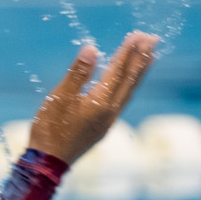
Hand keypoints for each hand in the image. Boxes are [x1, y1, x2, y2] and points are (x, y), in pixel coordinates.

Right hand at [27, 32, 158, 165]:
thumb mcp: (59, 98)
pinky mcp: (103, 127)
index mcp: (100, 103)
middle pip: (130, 81)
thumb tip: (92, 49)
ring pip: (129, 91)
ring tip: (149, 56)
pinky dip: (129, 85)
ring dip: (139, 72)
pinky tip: (128, 82)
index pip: (117, 71)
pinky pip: (122, 100)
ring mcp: (108, 121)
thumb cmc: (50, 130)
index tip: (139, 35)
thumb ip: (77, 74)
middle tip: (153, 39)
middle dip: (141, 59)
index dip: (128, 52)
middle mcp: (110, 112)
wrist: (47, 164)